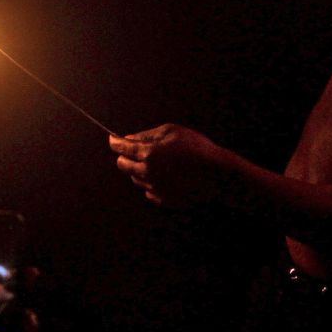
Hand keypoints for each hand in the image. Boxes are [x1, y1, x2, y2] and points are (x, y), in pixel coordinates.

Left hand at [108, 124, 231, 207]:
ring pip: (135, 179)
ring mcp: (154, 188)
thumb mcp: (172, 131)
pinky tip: (165, 176)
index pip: (121, 148)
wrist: (217, 174)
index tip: (113, 140)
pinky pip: (149, 191)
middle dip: (124, 157)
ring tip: (157, 163)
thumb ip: (147, 135)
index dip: (115, 142)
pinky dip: (152, 183)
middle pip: (123, 166)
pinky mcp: (163, 199)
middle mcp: (147, 172)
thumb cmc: (196, 148)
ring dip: (139, 170)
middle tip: (133, 151)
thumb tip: (128, 139)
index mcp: (148, 153)